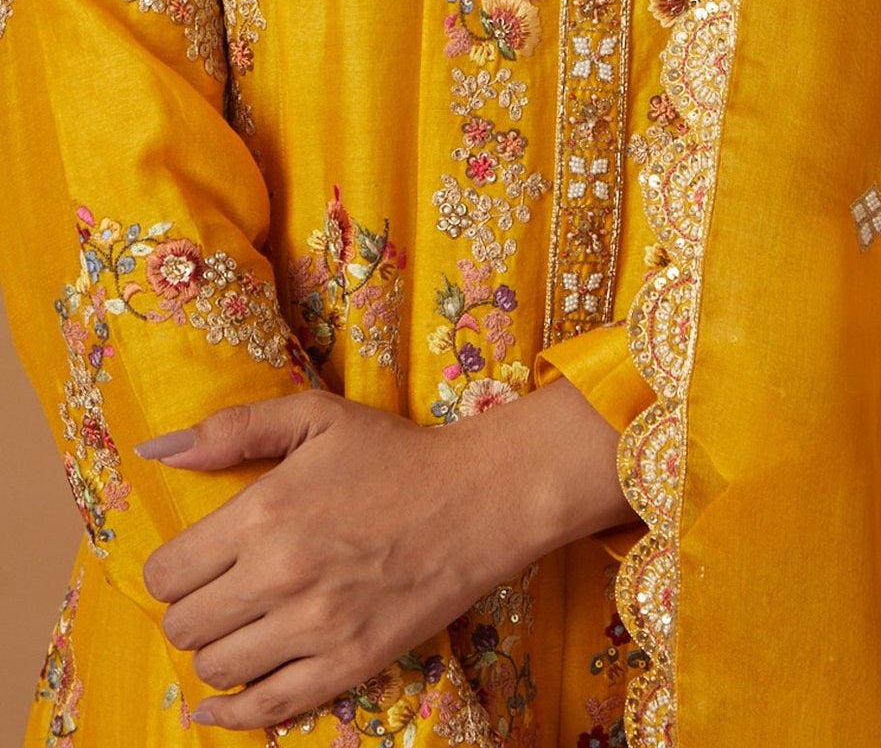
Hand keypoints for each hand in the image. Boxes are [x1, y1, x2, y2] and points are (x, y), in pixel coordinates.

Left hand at [137, 379, 638, 731]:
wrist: (477, 499)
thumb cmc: (394, 452)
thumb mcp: (314, 415)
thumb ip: (231, 429)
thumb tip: (156, 450)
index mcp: (262, 515)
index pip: (167, 573)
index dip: (170, 572)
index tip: (190, 565)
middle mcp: (279, 577)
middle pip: (185, 627)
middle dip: (189, 612)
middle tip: (216, 595)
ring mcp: (314, 627)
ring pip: (217, 669)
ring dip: (215, 653)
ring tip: (238, 629)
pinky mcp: (348, 663)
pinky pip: (267, 708)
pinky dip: (234, 713)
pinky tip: (222, 704)